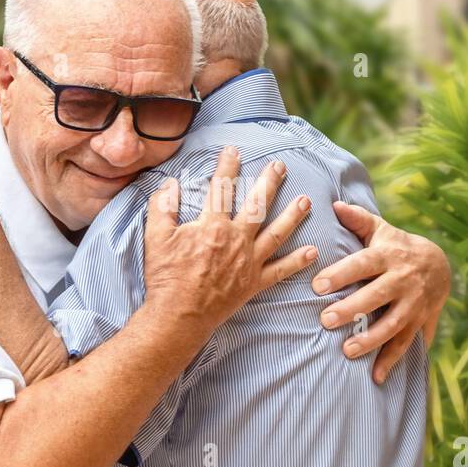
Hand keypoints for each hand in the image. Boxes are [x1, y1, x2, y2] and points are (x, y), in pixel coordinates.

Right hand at [143, 146, 316, 337]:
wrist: (178, 316)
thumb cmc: (166, 277)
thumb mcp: (155, 237)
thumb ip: (162, 207)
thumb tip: (169, 184)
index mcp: (212, 226)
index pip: (222, 188)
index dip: (228, 166)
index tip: (234, 150)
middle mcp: (236, 240)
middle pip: (257, 205)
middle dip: (270, 183)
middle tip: (280, 166)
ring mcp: (248, 262)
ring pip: (276, 234)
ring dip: (293, 216)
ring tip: (307, 201)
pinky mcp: (253, 284)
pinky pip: (280, 271)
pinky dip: (297, 262)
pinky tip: (312, 251)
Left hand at [312, 201, 450, 383]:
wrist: (441, 266)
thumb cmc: (397, 246)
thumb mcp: (381, 229)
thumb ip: (357, 219)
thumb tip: (332, 204)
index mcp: (388, 255)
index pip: (362, 264)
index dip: (341, 274)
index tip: (318, 285)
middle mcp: (402, 280)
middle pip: (376, 296)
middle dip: (352, 309)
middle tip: (326, 320)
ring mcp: (412, 303)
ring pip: (392, 323)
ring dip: (370, 339)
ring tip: (347, 350)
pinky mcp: (419, 322)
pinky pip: (405, 344)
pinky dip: (391, 361)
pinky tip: (375, 377)